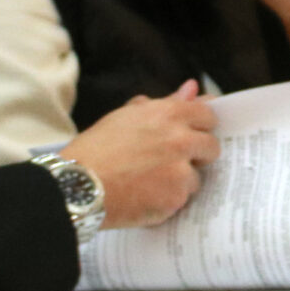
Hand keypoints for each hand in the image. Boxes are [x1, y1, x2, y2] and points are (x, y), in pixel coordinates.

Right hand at [65, 82, 216, 228]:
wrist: (78, 186)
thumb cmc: (96, 149)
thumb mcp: (126, 117)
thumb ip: (165, 103)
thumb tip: (191, 88)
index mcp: (168, 114)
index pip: (208, 114)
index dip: (201, 125)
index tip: (193, 132)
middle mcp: (180, 140)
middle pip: (211, 147)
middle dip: (197, 155)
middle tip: (172, 162)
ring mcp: (181, 171)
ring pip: (197, 177)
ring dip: (180, 181)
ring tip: (150, 183)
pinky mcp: (176, 198)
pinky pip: (183, 200)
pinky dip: (168, 201)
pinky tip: (146, 198)